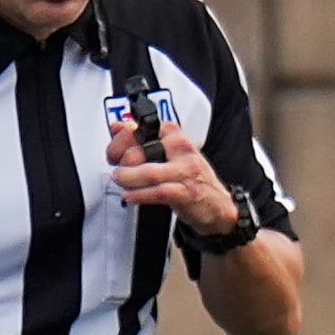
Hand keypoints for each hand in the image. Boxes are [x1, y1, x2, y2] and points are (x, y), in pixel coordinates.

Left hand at [108, 117, 240, 236]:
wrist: (219, 206)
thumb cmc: (194, 180)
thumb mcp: (170, 155)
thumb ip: (142, 141)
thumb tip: (118, 127)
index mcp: (177, 138)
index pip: (144, 129)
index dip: (122, 139)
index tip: (115, 150)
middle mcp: (182, 151)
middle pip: (142, 150)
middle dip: (123, 161)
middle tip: (118, 170)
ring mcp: (185, 172)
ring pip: (149, 172)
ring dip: (128, 178)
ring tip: (121, 180)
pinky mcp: (186, 193)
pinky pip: (158, 192)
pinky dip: (140, 195)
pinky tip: (130, 197)